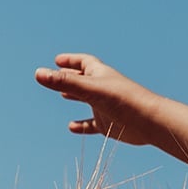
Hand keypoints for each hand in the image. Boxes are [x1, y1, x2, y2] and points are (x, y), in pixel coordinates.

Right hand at [34, 54, 156, 144]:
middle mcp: (102, 88)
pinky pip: (92, 124)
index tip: (57, 60)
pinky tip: (71, 127)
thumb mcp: (89, 89)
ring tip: (61, 95)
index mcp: (99, 74)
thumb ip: (64, 82)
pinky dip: (82, 125)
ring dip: (75, 97)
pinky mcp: (108, 124)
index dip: (70, 60)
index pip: (83, 62)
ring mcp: (105, 106)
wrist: (149, 122)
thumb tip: (38, 74)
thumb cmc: (123, 100)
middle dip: (70, 77)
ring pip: (87, 100)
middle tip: (54, 77)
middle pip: (83, 79)